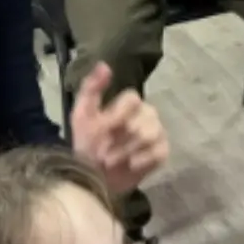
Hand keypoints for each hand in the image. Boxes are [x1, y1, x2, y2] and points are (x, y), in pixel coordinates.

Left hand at [69, 63, 169, 196]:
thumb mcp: (81, 116)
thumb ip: (91, 89)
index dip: (117, 115)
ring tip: (113, 161)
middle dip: (121, 138)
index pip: (133, 98)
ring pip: (151, 134)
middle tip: (105, 151)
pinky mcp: (162, 152)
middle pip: (145, 116)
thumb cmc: (87, 146)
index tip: (103, 130)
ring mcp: (156, 133)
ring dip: (127, 150)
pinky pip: (160, 150)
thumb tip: (105, 64)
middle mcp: (146, 115)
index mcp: (129, 104)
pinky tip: (130, 164)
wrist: (93, 179)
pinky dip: (142, 159)